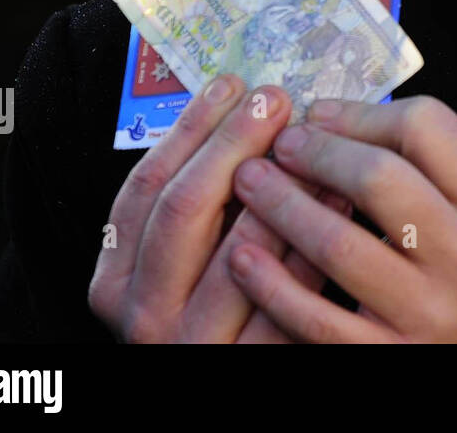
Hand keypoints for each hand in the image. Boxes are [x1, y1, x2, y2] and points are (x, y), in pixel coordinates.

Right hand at [88, 75, 330, 342]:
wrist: (225, 372)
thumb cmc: (209, 310)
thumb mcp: (180, 261)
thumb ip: (200, 201)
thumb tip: (245, 110)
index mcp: (118, 279)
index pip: (147, 187)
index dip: (191, 130)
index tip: (232, 85)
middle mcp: (145, 313)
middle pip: (185, 207)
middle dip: (232, 142)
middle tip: (274, 99)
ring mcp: (194, 344)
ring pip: (237, 250)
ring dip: (281, 188)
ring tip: (314, 140)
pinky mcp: (248, 365)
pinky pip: (287, 297)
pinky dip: (314, 243)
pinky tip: (338, 200)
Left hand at [229, 95, 456, 341]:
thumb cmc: (451, 255)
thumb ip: (408, 154)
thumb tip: (319, 119)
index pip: (428, 129)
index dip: (362, 114)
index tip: (319, 115)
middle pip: (382, 180)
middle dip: (318, 154)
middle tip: (279, 145)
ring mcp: (430, 311)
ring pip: (340, 245)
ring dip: (283, 206)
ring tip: (249, 181)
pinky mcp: (389, 355)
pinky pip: (317, 319)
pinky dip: (273, 284)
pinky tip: (242, 256)